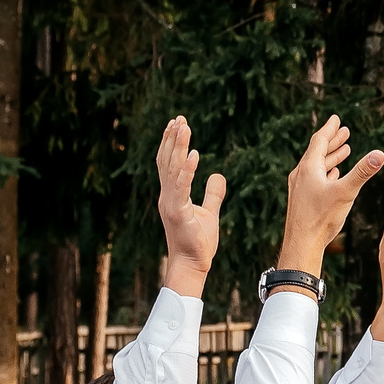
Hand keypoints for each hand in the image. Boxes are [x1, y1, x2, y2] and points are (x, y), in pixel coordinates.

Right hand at [156, 116, 229, 296]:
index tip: (177, 124)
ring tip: (184, 126)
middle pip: (166, 161)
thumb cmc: (198, 242)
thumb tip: (218, 175)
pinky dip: (186, 170)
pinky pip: (181, 187)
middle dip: (172, 138)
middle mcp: (166, 197)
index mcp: (172, 196)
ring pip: (171, 169)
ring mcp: (169, 204)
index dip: (171, 143)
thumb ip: (213, 194)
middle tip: (178, 118)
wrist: (193, 265)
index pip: (168, 164)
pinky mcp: (177, 213)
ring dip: (178, 146)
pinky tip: (194, 154)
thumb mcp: (209, 212)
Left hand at [279, 114, 383, 278]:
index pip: (319, 140)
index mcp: (309, 168)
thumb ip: (362, 172)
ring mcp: (300, 188)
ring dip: (331, 157)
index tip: (336, 119)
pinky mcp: (302, 200)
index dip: (330, 129)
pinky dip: (326, 172)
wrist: (301, 244)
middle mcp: (301, 175)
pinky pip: (315, 179)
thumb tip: (380, 154)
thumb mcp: (346, 192)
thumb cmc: (321, 218)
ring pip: (316, 166)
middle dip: (332, 141)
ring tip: (343, 150)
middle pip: (317, 151)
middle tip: (344, 131)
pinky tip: (333, 175)